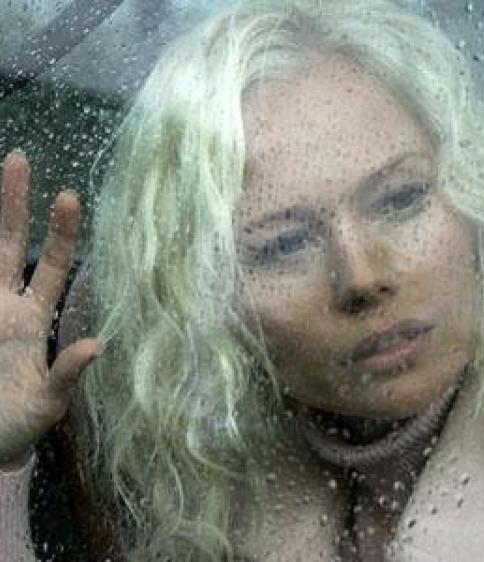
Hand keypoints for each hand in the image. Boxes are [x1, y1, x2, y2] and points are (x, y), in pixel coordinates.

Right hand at [0, 151, 101, 468]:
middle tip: (19, 159)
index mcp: (33, 320)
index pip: (52, 266)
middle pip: (9, 245)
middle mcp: (5, 307)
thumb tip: (98, 344)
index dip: (61, 233)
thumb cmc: (21, 424)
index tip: (69, 196)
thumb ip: (68, 374)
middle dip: (13, 203)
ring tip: (4, 168)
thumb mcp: (48, 403)